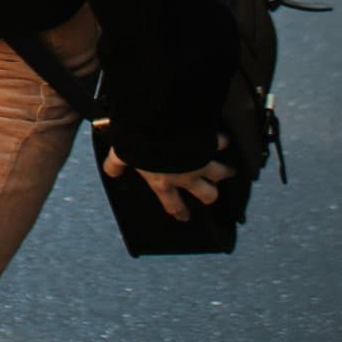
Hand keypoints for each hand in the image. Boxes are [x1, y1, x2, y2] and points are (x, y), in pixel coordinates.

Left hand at [103, 136, 233, 222]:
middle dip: (210, 195)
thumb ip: (116, 165)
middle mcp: (186, 176)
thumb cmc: (141, 143)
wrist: (161, 125)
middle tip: (211, 194)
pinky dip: (223, 140)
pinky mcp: (211, 143)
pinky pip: (221, 142)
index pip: (172, 203)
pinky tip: (226, 139)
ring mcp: (202, 161)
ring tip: (230, 171)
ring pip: (220, 173)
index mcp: (164, 181)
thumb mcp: (122, 154)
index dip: (179, 211)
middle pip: (206, 194)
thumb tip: (111, 172)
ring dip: (225, 171)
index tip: (184, 216)